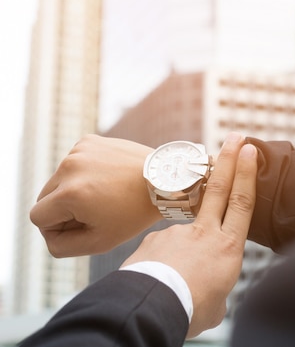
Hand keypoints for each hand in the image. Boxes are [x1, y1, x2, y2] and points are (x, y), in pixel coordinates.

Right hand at [30, 135, 162, 256]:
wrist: (164, 181)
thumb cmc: (134, 214)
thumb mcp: (99, 242)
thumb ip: (62, 246)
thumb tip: (47, 234)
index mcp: (69, 194)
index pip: (38, 218)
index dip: (57, 228)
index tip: (83, 226)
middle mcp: (69, 167)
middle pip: (44, 197)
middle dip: (64, 209)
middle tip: (96, 213)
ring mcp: (78, 151)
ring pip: (58, 181)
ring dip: (74, 190)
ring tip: (105, 195)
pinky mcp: (88, 141)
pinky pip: (73, 164)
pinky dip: (84, 173)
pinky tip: (107, 178)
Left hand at [122, 133, 257, 337]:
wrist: (151, 309)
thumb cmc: (191, 310)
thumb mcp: (217, 305)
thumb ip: (217, 288)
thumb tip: (211, 291)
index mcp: (227, 247)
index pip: (242, 202)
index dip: (247, 174)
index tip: (249, 150)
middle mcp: (203, 233)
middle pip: (218, 188)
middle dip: (227, 159)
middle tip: (234, 135)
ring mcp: (175, 234)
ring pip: (184, 233)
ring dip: (184, 253)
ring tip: (177, 283)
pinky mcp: (151, 241)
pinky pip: (160, 251)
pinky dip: (161, 264)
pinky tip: (158, 283)